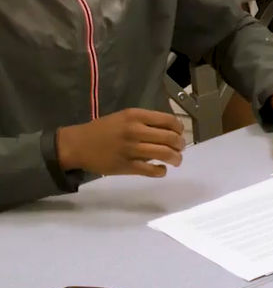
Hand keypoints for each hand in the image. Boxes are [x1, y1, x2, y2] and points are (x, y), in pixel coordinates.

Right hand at [56, 109, 184, 176]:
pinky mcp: (126, 166)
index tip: (180, 133)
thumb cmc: (102, 129)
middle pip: (170, 138)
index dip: (179, 128)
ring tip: (176, 160)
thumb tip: (169, 129)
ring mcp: (131, 149)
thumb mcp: (124, 117)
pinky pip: (151, 170)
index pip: (169, 120)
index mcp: (135, 116)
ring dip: (176, 158)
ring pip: (164, 154)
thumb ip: (145, 121)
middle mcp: (135, 130)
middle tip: (180, 148)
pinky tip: (161, 170)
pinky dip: (161, 171)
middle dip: (180, 144)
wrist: (77, 145)